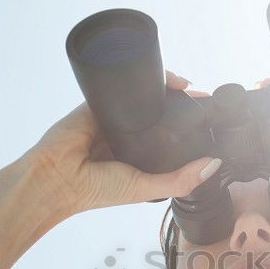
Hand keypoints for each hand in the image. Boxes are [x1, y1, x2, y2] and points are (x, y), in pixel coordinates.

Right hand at [14, 70, 221, 217]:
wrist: (56, 176)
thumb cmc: (95, 189)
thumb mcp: (145, 188)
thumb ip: (180, 180)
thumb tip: (214, 165)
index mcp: (139, 156)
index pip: (169, 136)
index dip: (189, 127)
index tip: (209, 117)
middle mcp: (129, 135)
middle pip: (160, 112)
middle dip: (180, 103)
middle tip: (202, 97)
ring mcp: (114, 116)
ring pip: (145, 96)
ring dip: (166, 88)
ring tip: (187, 86)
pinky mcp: (100, 101)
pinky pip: (124, 85)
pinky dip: (143, 79)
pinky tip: (163, 79)